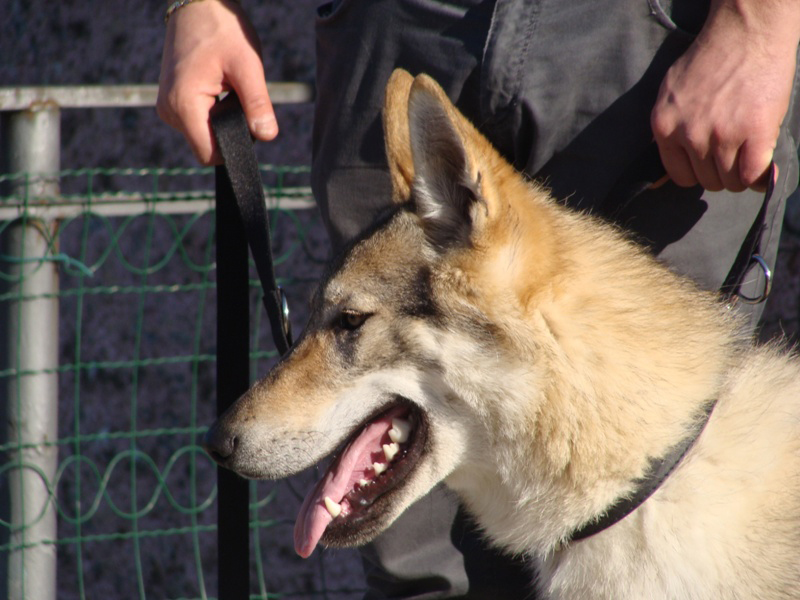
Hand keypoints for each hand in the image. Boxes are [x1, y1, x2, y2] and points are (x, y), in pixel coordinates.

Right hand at [157, 0, 277, 164]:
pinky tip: (218, 87)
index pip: (209, 155)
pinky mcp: (171, 101)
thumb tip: (268, 136)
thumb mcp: (248, 66)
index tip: (248, 125)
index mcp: (184, 105)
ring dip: (221, 120)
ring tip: (227, 86)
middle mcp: (169, 111)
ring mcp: (167, 107)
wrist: (198, 3)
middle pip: (207, 146)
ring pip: (203, 135)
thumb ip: (258, 105)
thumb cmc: (222, 29)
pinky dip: (213, 112)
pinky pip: (197, 122)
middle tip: (238, 96)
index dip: (233, 149)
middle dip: (229, 131)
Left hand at [651, 0, 799, 191]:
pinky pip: (754, 175)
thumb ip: (668, 126)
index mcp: (664, 126)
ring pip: (731, 181)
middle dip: (721, 172)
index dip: (697, 172)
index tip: (708, 164)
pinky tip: (763, 168)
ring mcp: (722, 135)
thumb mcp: (671, 92)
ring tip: (748, 155)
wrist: (746, 32)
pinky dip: (761, 178)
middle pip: (707, 180)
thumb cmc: (710, 57)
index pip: (679, 175)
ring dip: (742, 175)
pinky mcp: (754, 132)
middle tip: (733, 154)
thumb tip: (663, 163)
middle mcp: (689, 135)